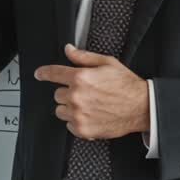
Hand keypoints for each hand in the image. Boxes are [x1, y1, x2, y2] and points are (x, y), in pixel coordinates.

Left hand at [34, 44, 149, 140]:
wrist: (140, 107)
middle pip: (57, 94)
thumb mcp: (106, 63)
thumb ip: (83, 57)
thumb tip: (69, 50)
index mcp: (81, 77)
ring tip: (87, 105)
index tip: (39, 74)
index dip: (44, 73)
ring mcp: (79, 114)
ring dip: (69, 107)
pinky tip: (90, 115)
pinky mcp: (83, 129)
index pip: (53, 73)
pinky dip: (76, 121)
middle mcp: (77, 96)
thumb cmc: (126, 85)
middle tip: (84, 92)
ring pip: (60, 110)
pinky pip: (69, 125)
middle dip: (67, 92)